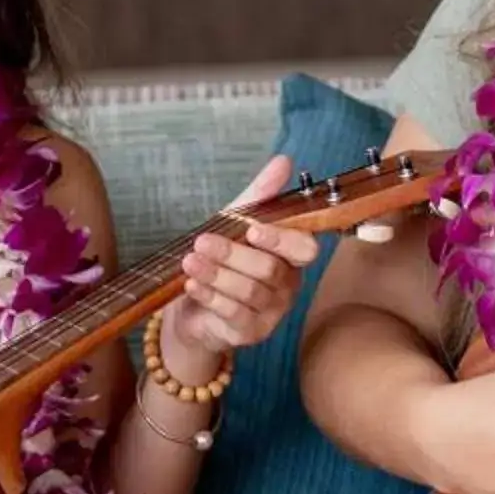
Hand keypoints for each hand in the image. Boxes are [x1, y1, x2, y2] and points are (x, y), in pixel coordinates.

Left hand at [161, 156, 321, 375]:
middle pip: (269, 269)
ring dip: (216, 274)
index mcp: (290, 256)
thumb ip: (260, 196)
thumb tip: (283, 161)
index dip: (281, 239)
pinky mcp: (250, 332)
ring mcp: (271, 312)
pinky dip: (211, 296)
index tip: (252, 229)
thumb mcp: (234, 224)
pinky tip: (192, 285)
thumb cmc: (222, 261)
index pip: (304, 249)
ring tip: (189, 261)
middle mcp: (287, 285)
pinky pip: (234, 313)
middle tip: (202, 242)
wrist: (194, 308)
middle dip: (232, 254)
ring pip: (250, 291)